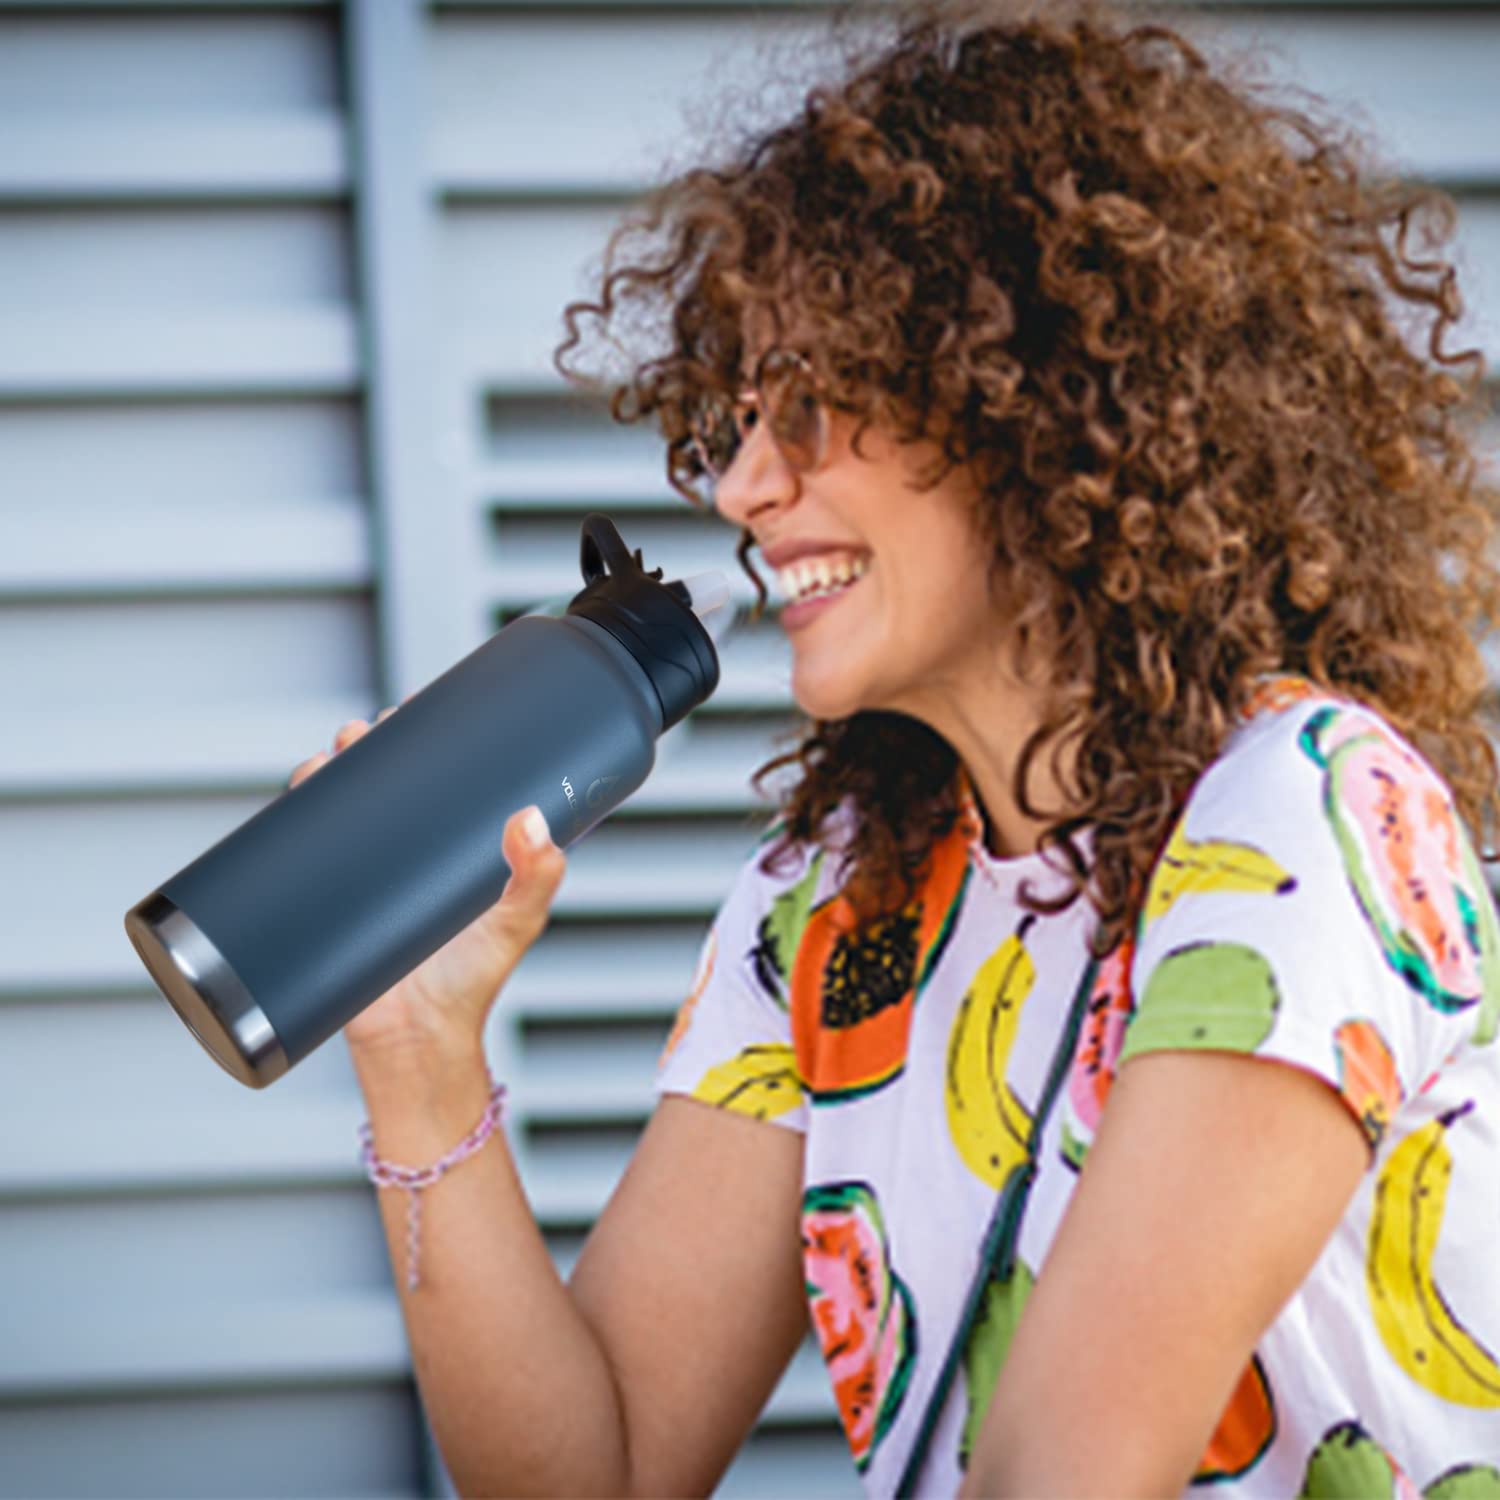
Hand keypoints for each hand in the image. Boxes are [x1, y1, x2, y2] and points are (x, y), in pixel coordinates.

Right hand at [285, 705, 567, 1060]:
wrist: (415, 1041)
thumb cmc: (473, 981)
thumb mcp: (516, 920)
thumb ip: (536, 874)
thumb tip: (530, 819)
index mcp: (453, 847)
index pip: (438, 779)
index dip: (425, 739)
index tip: (420, 706)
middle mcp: (406, 853)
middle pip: (381, 783)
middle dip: (368, 747)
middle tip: (367, 730)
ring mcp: (365, 873)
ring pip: (340, 807)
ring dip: (331, 771)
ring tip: (333, 754)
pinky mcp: (328, 901)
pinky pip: (306, 850)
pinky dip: (299, 816)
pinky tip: (300, 790)